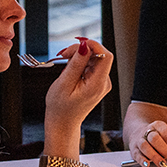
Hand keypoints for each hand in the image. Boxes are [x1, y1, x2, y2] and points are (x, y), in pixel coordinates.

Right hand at [42, 37, 112, 157]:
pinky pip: (91, 66)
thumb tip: (84, 46)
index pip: (105, 55)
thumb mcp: (64, 84)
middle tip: (63, 55)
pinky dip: (80, 63)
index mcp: (97, 84)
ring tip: (64, 64)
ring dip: (79, 57)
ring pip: (94, 59)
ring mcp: (102, 83)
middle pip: (98, 55)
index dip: (93, 45)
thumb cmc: (60, 108)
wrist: (63, 123)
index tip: (77, 43)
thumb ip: (75, 64)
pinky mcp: (97, 82)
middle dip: (81, 50)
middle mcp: (104, 83)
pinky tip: (70, 70)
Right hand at [133, 118, 166, 166]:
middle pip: (155, 139)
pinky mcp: (133, 149)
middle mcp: (147, 131)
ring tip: (162, 164)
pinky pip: (137, 154)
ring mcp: (139, 140)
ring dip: (154, 156)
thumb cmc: (157, 136)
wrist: (139, 131)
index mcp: (158, 126)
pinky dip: (142, 160)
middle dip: (165, 150)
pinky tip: (147, 164)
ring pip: (145, 146)